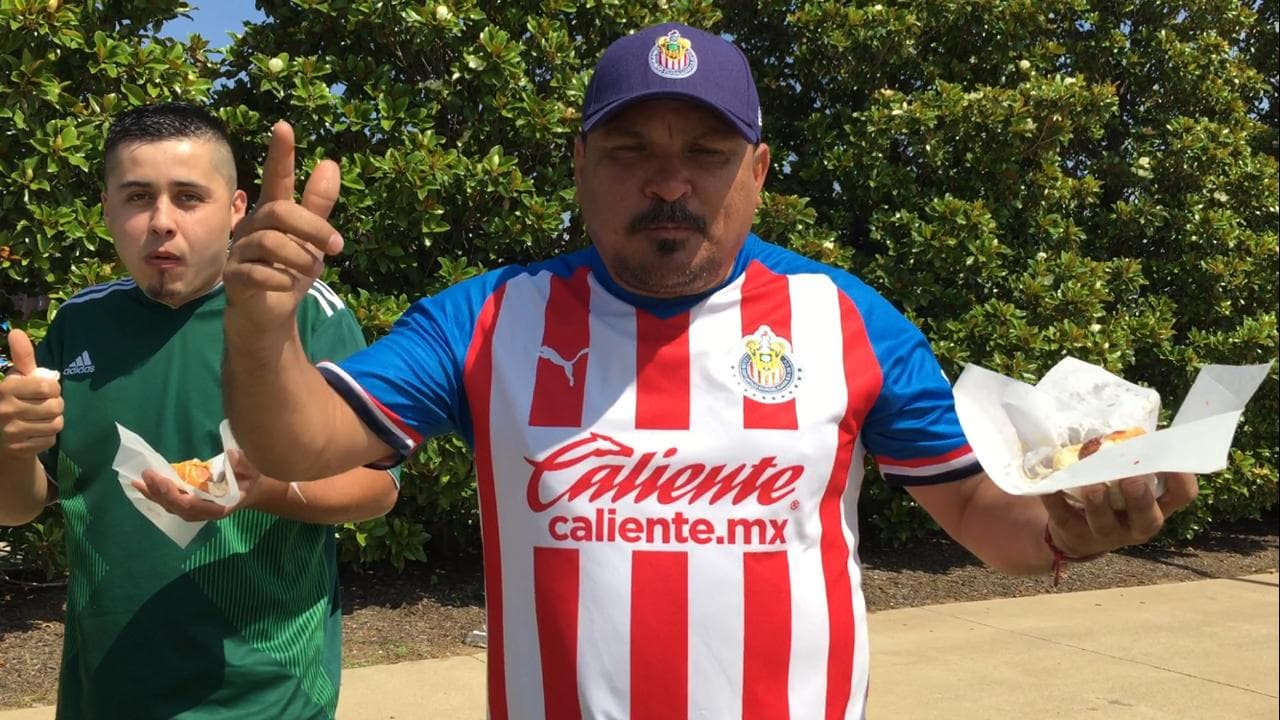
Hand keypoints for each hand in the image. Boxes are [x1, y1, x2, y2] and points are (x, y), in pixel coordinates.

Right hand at [0, 329, 62, 458]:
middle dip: (56, 405)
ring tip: (41, 418)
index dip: (52, 388)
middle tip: (44, 406)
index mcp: (5, 389)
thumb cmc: (15, 399)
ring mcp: (11, 431)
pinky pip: (51, 439)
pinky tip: (35, 432)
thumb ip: (22, 357)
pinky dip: (48, 436)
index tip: (44, 390)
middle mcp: (5, 410)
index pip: (48, 386)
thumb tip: (16, 332)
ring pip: (56, 424)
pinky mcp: (19, 448)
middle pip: (55, 406)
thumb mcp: (18, 378)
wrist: (2, 437)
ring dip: (54, 421)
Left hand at [133, 449, 266, 521]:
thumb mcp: (253, 471)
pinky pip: (170, 502)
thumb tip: (231, 455)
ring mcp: (196, 510)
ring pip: (171, 506)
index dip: (176, 495)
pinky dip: (156, 493)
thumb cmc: (251, 480)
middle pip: (177, 508)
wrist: (252, 491)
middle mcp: (204, 512)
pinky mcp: (190, 504)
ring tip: (138, 481)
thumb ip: (243, 465)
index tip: (164, 481)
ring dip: (154, 494)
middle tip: (147, 475)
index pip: (193, 506)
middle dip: (160, 493)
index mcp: (220, 507)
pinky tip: (143, 484)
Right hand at [223, 120, 342, 335]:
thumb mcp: (311, 238)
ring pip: (270, 241)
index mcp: (272, 214)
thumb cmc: (289, 270)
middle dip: (313, 228)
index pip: (276, 178)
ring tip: (311, 270)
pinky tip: (286, 284)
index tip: (284, 126)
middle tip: (336, 247)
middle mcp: (252, 226)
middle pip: (279, 211)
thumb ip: (318, 205)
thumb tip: (330, 162)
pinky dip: (278, 277)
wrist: (269, 314)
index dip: (281, 154)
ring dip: (300, 256)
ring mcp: (239, 250)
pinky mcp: (234, 276)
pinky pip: (255, 271)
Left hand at [1042, 471, 1197, 557]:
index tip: (1170, 458)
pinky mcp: (1074, 533)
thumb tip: (1128, 425)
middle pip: (1147, 518)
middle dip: (1140, 499)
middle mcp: (1138, 524)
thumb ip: (1131, 459)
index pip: (1181, 495)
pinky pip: (1064, 517)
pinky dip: (1056, 501)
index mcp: (1157, 506)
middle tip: (1131, 479)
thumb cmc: (1112, 495)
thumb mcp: (1128, 479)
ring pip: (1105, 524)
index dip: (1181, 478)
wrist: (1077, 532)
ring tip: (1093, 486)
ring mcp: (1106, 534)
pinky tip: (1049, 487)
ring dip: (1099, 504)